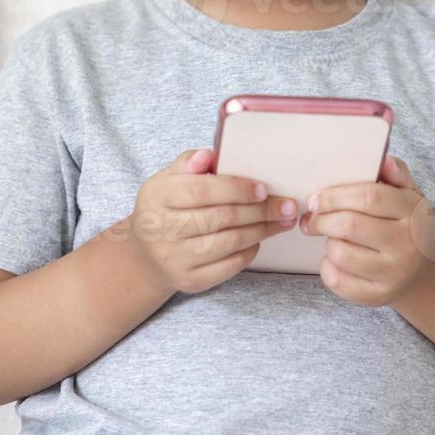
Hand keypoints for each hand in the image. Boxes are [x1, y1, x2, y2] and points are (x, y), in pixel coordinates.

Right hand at [122, 148, 299, 294]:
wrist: (147, 255)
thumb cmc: (166, 208)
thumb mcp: (169, 179)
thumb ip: (190, 163)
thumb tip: (210, 155)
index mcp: (157, 196)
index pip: (201, 191)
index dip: (236, 189)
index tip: (263, 188)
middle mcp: (162, 229)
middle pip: (221, 218)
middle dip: (260, 210)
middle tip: (287, 205)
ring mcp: (175, 258)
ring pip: (230, 242)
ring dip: (262, 230)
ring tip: (282, 220)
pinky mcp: (190, 280)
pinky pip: (230, 266)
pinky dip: (250, 250)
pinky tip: (259, 238)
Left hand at [298, 154, 434, 307]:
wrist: (423, 270)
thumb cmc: (405, 224)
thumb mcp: (408, 195)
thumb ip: (395, 173)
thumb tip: (383, 159)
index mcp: (412, 212)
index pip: (369, 197)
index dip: (334, 195)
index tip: (314, 198)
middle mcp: (407, 244)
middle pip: (349, 225)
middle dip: (322, 219)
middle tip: (312, 217)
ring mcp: (394, 273)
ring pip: (340, 252)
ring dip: (328, 242)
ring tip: (333, 237)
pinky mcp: (378, 296)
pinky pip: (337, 280)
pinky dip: (327, 266)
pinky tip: (336, 258)